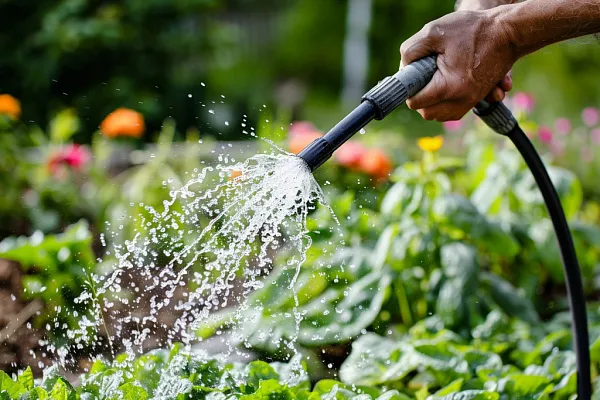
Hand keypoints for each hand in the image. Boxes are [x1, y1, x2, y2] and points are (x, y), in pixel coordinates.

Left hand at [399, 9, 517, 120]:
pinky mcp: (476, 100)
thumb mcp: (433, 32)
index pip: (416, 102)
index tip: (411, 76)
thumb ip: (411, 51)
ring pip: (440, 116)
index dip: (408, 89)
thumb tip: (403, 69)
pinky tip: (442, 88)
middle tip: (420, 80)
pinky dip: (444, 105)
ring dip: (431, 104)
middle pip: (427, 113)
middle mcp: (462, 100)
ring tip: (430, 83)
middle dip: (419, 99)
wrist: (507, 31)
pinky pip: (453, 112)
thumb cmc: (471, 29)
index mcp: (449, 86)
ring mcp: (471, 102)